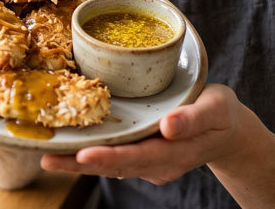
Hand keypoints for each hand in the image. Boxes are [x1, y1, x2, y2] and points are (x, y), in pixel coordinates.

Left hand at [40, 84, 241, 184]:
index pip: (138, 158)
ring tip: (47, 155)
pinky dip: (88, 152)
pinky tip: (66, 145)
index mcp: (174, 153)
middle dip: (81, 163)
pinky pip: (113, 155)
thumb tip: (168, 125)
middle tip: (48, 157)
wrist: (227, 130)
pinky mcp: (140, 154)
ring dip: (77, 161)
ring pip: (109, 163)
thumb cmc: (222, 115)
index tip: (85, 154)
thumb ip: (194, 118)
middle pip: (115, 165)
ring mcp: (147, 162)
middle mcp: (156, 163)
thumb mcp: (217, 109)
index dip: (110, 157)